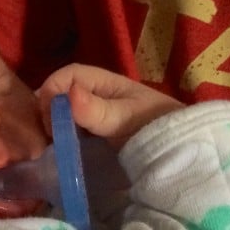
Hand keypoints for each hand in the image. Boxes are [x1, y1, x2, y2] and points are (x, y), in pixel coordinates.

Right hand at [35, 64, 182, 147]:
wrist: (183, 151)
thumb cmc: (157, 128)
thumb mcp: (126, 119)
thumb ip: (97, 110)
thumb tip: (68, 94)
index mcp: (102, 82)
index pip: (66, 76)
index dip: (51, 93)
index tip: (49, 121)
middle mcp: (94, 95)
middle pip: (59, 95)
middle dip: (46, 113)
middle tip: (47, 139)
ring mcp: (94, 116)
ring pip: (62, 114)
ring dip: (52, 128)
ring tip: (52, 149)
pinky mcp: (94, 135)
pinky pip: (70, 132)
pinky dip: (61, 140)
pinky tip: (61, 153)